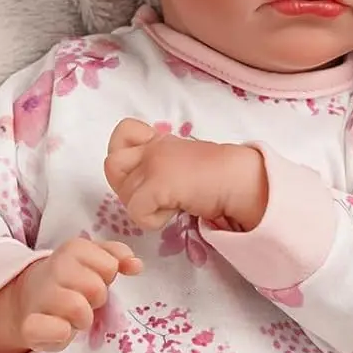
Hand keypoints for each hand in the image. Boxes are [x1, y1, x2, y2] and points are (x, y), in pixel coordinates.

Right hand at [10, 237, 142, 351]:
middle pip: (96, 289)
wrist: (32, 298)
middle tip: (83, 299)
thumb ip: (116, 255)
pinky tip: (61, 330)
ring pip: (78, 309)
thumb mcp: (94, 260)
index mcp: (73, 250)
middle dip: (96, 298)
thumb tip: (136, 265)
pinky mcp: (31, 327)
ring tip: (73, 315)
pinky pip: (55, 330)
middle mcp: (54, 269)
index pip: (110, 266)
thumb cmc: (72, 280)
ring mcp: (40, 297)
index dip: (106, 277)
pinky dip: (60, 333)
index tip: (92, 278)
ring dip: (83, 318)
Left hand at [104, 119, 267, 230]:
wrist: (240, 180)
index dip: (125, 154)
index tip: (148, 170)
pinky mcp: (157, 183)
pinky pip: (137, 211)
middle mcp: (152, 147)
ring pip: (124, 193)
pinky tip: (175, 211)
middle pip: (112, 166)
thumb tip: (146, 194)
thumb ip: (162, 167)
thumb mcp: (184, 164)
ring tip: (169, 203)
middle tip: (156, 194)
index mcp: (159, 141)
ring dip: (143, 205)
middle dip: (127, 186)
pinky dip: (153, 220)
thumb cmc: (220, 179)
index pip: (123, 132)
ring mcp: (153, 163)